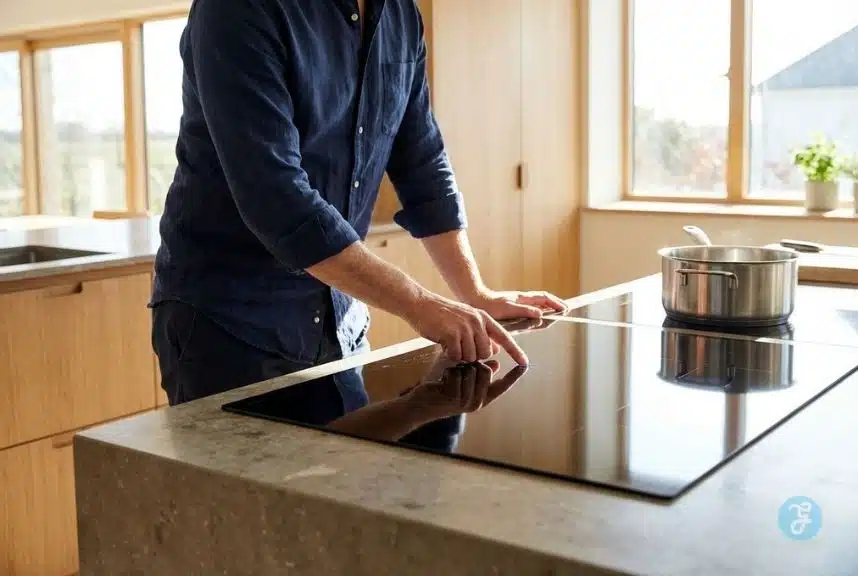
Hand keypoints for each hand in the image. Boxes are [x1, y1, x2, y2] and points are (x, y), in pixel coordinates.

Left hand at [401, 359, 526, 420]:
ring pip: (471, 370)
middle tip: (457, 369)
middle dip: (471, 363)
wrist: (419, 405)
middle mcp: (478, 402)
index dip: (514, 375)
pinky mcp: (453, 399)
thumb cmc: (440, 388)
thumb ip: (478, 370)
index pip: (503, 385)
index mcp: (482, 397)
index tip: (525, 365)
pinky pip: (457, 374)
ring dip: (457, 367)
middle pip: (485, 370)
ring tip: (448, 377)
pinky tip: (441, 381)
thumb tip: (496, 363)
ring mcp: (466, 402)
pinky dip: (447, 372)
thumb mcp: (461, 376)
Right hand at [404, 292, 528, 364]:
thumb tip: (494, 351)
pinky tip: (443, 344)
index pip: (504, 337)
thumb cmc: (441, 314)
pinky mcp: (452, 334)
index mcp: (483, 317)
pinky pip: (457, 356)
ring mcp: (465, 327)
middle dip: (474, 356)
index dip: (515, 351)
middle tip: (460, 347)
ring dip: (460, 356)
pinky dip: (450, 355)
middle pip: (486, 353)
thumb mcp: (466, 320)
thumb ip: (482, 334)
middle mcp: (477, 321)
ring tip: (450, 343)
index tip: (525, 363)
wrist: (420, 303)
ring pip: (471, 357)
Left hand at [467, 289, 568, 320]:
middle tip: (565, 312)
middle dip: (555, 306)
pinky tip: (537, 319)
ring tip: (556, 315)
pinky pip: (529, 311)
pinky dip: (537, 314)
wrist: (475, 301)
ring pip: (537, 306)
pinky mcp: (512, 310)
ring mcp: (517, 304)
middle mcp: (522, 301)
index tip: (566, 308)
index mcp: (523, 299)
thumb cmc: (490, 305)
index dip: (556, 303)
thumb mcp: (508, 308)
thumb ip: (525, 311)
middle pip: (543, 302)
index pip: (544, 298)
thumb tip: (541, 314)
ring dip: (547, 310)